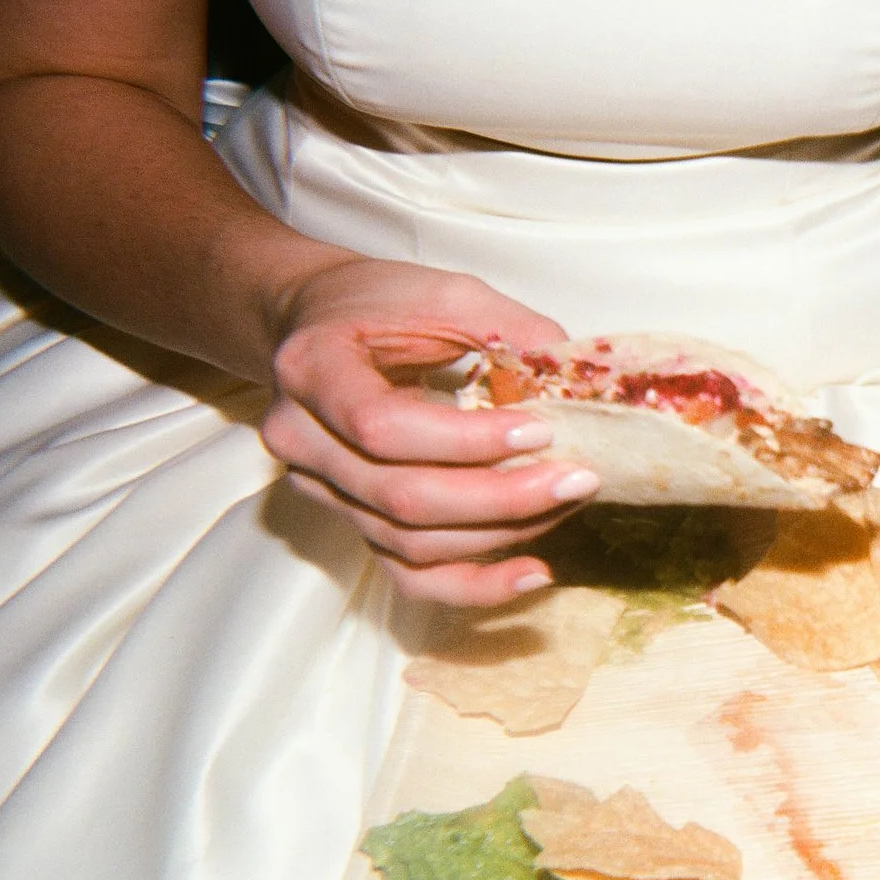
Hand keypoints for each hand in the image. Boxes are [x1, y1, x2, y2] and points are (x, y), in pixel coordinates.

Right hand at [258, 260, 597, 605]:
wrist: (320, 324)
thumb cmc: (381, 305)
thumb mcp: (444, 294)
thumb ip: (509, 329)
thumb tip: (578, 381)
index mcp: (312, 369)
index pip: (382, 427)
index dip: (465, 440)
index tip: (541, 429)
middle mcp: (302, 440)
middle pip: (401, 497)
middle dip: (501, 497)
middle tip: (578, 478)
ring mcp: (321, 492)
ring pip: (411, 542)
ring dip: (502, 532)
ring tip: (567, 502)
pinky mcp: (352, 524)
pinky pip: (410, 577)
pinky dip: (475, 586)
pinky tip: (533, 573)